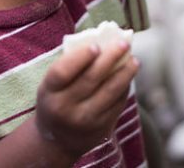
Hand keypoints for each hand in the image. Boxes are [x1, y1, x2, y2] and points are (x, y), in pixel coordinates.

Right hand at [35, 40, 138, 158]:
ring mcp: (85, 120)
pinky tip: (128, 76)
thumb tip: (101, 40)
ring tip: (134, 60)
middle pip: (91, 78)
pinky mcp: (102, 128)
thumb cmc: (57, 100)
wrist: (59, 141)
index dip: (80, 57)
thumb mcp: (53, 86)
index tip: (96, 45)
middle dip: (110, 58)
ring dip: (125, 73)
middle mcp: (65, 108)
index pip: (63, 72)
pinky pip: (118, 103)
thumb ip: (70, 65)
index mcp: (49, 93)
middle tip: (124, 43)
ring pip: (110, 91)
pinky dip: (125, 87)